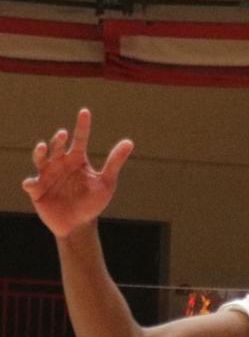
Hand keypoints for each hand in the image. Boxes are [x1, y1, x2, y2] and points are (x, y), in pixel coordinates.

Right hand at [21, 109, 132, 239]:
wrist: (79, 224)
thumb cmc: (93, 202)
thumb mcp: (106, 182)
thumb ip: (115, 162)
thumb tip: (129, 141)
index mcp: (77, 159)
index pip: (80, 138)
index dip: (83, 125)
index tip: (85, 112)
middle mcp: (61, 163)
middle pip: (58, 146)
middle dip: (59, 139)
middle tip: (64, 134)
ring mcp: (47, 175)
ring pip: (40, 158)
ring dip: (40, 152)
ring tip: (43, 147)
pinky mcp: (37, 189)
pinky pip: (31, 183)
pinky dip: (30, 182)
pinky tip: (32, 183)